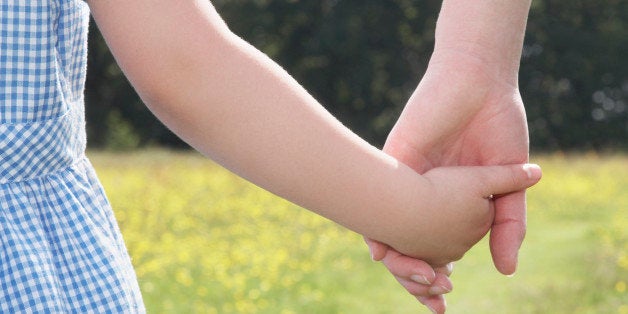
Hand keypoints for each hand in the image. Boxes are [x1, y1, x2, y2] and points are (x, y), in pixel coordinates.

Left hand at [367, 52, 531, 312]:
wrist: (480, 83)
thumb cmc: (498, 127)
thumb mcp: (510, 183)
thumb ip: (508, 224)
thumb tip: (506, 270)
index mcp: (451, 203)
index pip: (436, 250)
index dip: (437, 277)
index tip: (442, 303)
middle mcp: (424, 194)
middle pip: (409, 245)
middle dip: (414, 277)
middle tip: (431, 299)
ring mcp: (406, 177)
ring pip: (388, 227)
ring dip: (396, 260)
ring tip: (414, 280)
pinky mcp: (393, 158)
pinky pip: (375, 195)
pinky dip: (376, 224)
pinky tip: (381, 250)